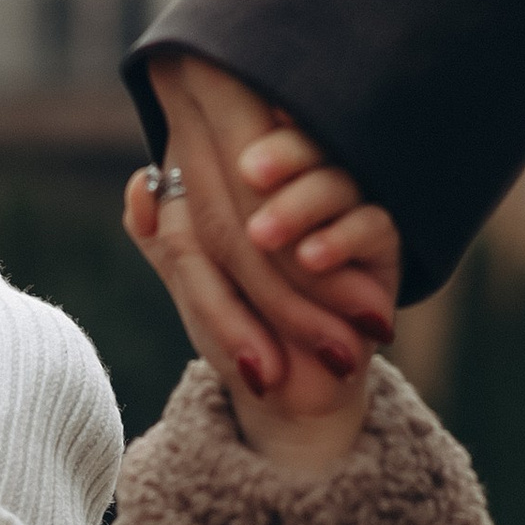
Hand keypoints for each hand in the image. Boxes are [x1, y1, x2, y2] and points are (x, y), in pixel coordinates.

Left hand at [144, 52, 400, 383]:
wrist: (282, 391)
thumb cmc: (235, 327)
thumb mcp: (191, 282)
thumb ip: (163, 235)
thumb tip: (140, 186)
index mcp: (260, 181)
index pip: (251, 137)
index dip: (234, 134)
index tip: (211, 133)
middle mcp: (307, 182)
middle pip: (300, 143)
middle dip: (276, 156)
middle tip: (248, 171)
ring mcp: (349, 207)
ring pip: (334, 179)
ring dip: (299, 205)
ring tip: (264, 236)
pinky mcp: (383, 243)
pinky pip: (373, 224)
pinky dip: (340, 238)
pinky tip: (310, 257)